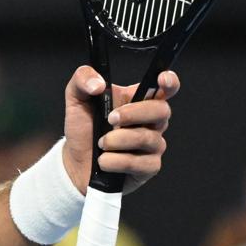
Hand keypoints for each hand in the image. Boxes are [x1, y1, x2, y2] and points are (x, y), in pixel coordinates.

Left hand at [60, 65, 177, 193]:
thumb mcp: (76, 97)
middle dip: (133, 114)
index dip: (169, 81)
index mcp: (138, 99)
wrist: (76, 160)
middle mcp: (151, 121)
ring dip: (116, 140)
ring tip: (100, 143)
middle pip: (161, 110)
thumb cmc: (84, 127)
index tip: (162, 78)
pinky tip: (104, 160)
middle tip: (110, 118)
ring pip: (147, 138)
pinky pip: (140, 163)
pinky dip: (116, 161)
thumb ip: (82, 78)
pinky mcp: (149, 166)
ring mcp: (153, 144)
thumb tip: (98, 84)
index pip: (164, 87)